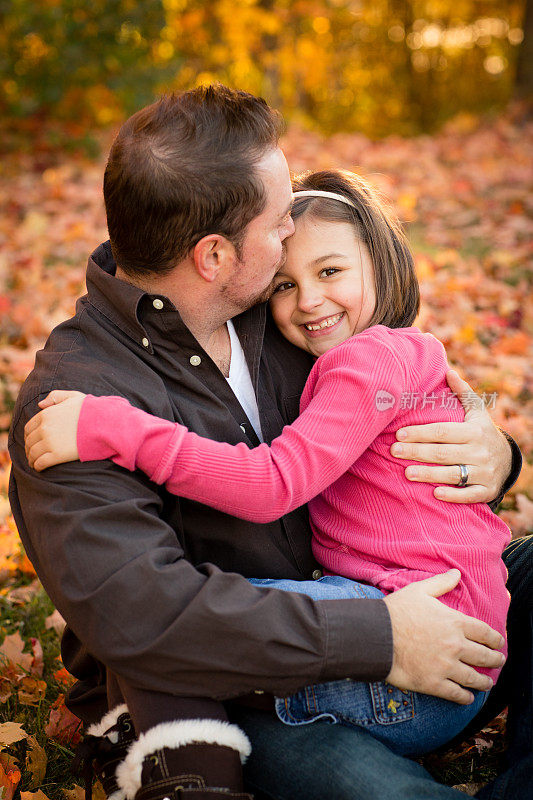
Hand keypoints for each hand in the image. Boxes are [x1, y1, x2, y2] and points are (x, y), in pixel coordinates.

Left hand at [24, 390, 85, 470]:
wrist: (104, 424)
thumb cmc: (91, 410)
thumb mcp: (73, 396)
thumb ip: (56, 396)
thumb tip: (40, 404)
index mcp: (46, 414)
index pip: (29, 427)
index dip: (29, 436)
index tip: (32, 441)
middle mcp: (45, 428)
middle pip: (29, 441)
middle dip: (29, 448)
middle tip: (32, 453)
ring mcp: (50, 442)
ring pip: (32, 453)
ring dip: (31, 459)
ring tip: (34, 462)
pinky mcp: (57, 456)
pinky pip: (40, 463)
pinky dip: (37, 466)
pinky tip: (39, 467)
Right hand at [384, 570, 504, 703]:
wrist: (376, 635)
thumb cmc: (397, 611)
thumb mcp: (419, 590)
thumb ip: (441, 583)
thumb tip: (456, 573)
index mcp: (454, 622)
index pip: (484, 632)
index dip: (495, 638)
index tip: (499, 642)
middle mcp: (455, 646)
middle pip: (484, 656)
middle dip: (495, 660)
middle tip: (499, 661)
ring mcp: (446, 666)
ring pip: (473, 678)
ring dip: (484, 681)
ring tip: (488, 683)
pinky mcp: (434, 683)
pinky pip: (456, 694)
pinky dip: (465, 697)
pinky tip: (468, 698)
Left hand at [391, 369, 511, 502]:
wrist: (508, 460)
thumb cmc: (482, 432)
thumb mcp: (477, 412)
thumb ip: (462, 392)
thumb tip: (448, 371)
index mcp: (474, 430)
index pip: (442, 431)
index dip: (420, 433)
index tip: (399, 434)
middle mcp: (480, 451)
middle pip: (443, 452)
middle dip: (417, 452)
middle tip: (394, 451)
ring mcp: (484, 472)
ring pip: (454, 474)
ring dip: (429, 474)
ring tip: (406, 473)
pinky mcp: (486, 490)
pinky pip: (469, 495)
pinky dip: (453, 495)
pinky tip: (435, 493)